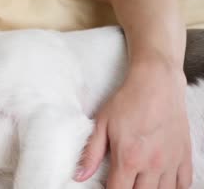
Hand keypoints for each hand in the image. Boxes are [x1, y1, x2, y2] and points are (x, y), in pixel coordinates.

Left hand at [75, 62, 192, 187]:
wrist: (157, 83)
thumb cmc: (127, 101)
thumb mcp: (102, 124)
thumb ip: (91, 153)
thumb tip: (79, 176)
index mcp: (129, 158)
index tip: (107, 187)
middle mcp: (152, 164)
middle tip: (123, 181)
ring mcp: (171, 161)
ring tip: (140, 182)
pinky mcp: (184, 155)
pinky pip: (184, 183)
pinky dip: (173, 187)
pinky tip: (161, 181)